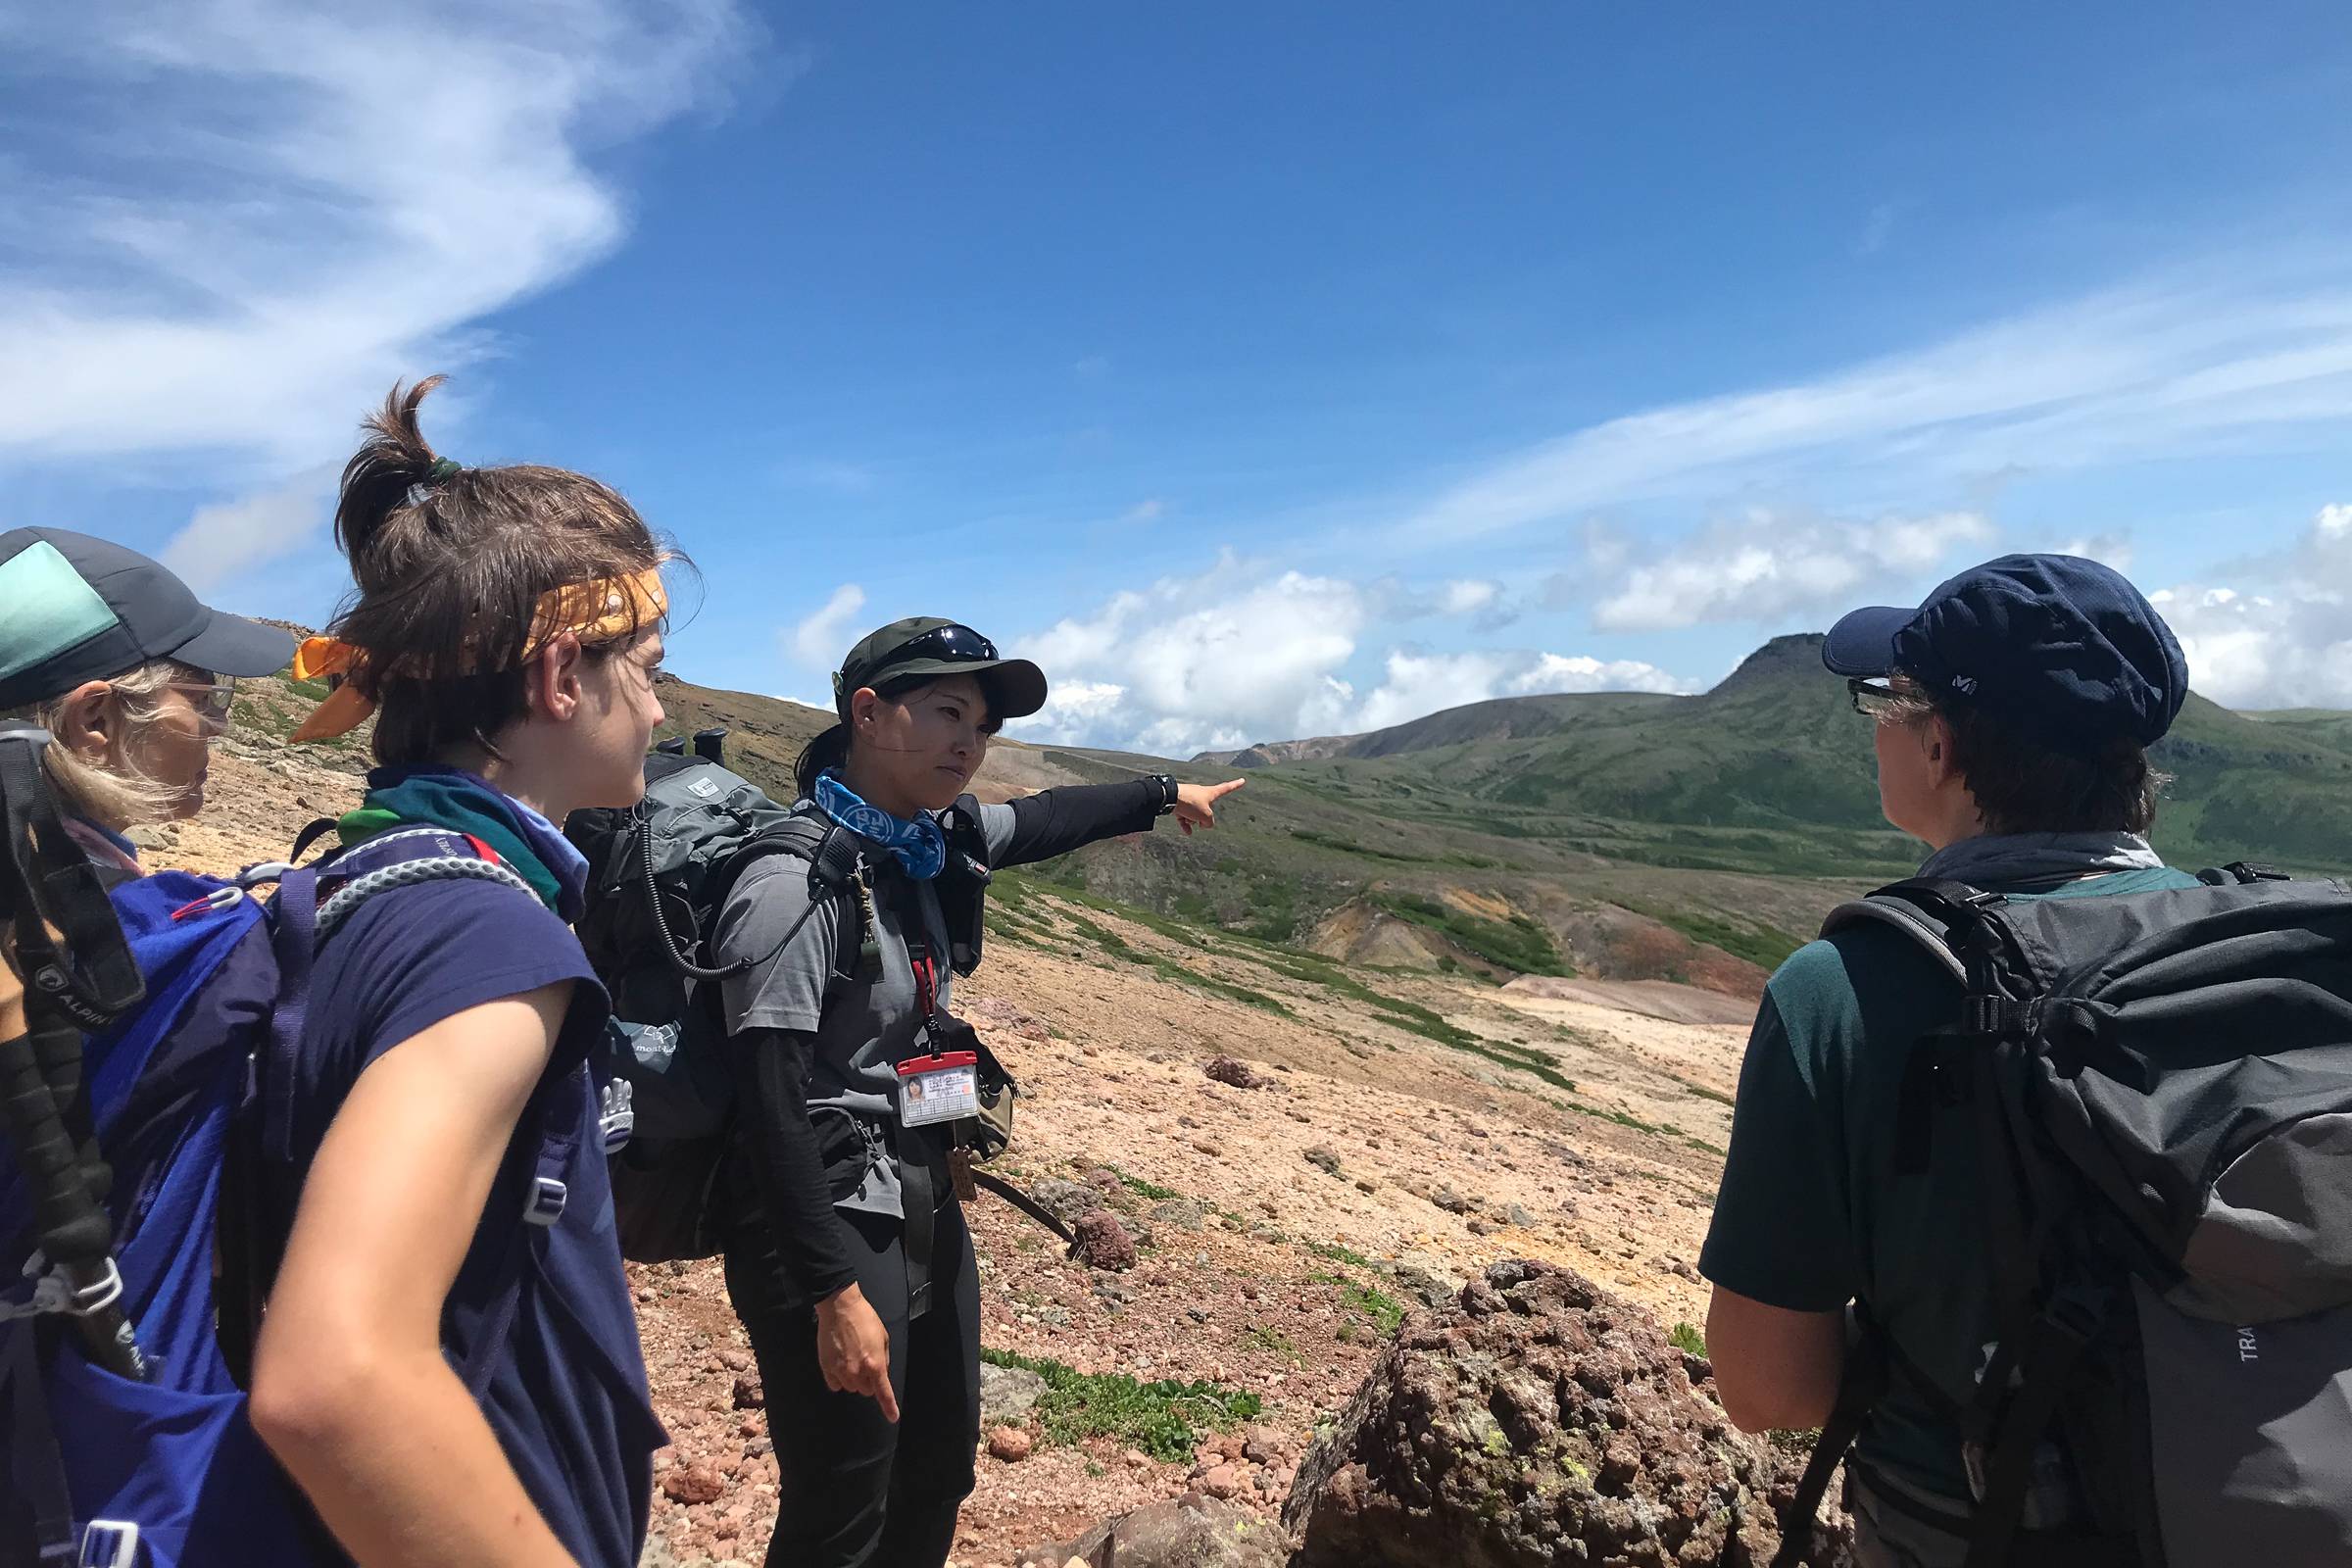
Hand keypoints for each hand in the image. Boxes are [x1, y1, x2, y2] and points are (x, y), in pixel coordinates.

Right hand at [815, 1284, 898, 1421]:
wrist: (840, 1307)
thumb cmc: (864, 1319)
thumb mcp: (883, 1337)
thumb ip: (883, 1359)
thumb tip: (881, 1372)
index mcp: (875, 1364)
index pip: (883, 1392)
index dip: (889, 1407)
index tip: (892, 1417)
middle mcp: (857, 1371)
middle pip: (865, 1390)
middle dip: (868, 1380)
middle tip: (866, 1362)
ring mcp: (840, 1371)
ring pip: (850, 1388)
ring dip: (853, 1379)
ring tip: (852, 1358)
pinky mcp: (826, 1367)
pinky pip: (834, 1384)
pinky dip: (838, 1378)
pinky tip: (839, 1363)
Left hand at [1173, 778, 1244, 835]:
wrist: (1169, 798)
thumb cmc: (1190, 803)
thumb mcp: (1206, 815)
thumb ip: (1209, 822)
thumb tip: (1204, 824)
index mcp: (1210, 792)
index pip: (1226, 788)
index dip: (1235, 785)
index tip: (1242, 780)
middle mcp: (1201, 794)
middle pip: (1207, 809)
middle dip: (1203, 817)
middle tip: (1198, 819)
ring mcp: (1190, 798)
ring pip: (1195, 814)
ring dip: (1193, 820)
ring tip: (1188, 820)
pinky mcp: (1179, 804)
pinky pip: (1185, 816)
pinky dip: (1186, 824)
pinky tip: (1187, 831)